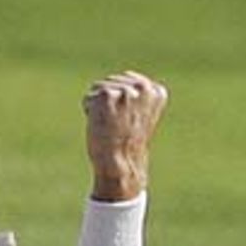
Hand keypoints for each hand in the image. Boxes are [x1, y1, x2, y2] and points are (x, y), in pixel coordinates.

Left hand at [83, 71, 168, 201]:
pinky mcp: (107, 95)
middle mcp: (143, 87)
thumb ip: (135, 98)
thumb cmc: (128, 145)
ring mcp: (125, 90)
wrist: (121, 163)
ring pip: (100, 88)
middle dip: (109, 103)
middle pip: (113, 82)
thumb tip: (116, 89)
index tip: (129, 122)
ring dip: (99, 107)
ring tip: (111, 126)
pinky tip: (102, 124)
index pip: (128, 82)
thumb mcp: (139, 117)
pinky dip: (89, 111)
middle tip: (118, 126)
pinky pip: (89, 97)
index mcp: (156, 91)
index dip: (122, 104)